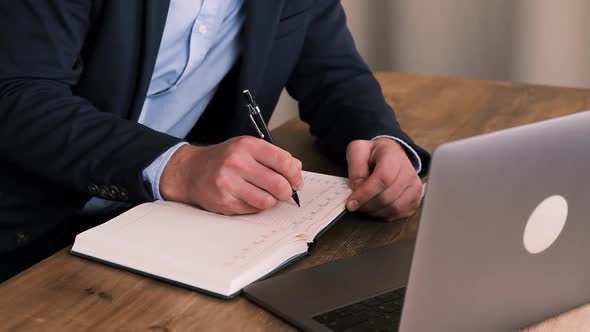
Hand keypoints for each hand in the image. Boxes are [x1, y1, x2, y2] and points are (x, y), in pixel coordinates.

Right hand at [159, 136, 302, 214]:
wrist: (192, 170)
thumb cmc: (224, 159)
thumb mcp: (247, 148)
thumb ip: (273, 157)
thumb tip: (296, 170)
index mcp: (247, 146)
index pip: (283, 161)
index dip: (295, 174)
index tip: (296, 181)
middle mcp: (237, 162)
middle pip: (278, 184)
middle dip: (286, 191)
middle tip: (285, 192)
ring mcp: (229, 183)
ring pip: (267, 201)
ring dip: (271, 201)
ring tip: (266, 195)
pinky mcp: (224, 201)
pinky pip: (252, 210)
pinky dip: (256, 206)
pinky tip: (250, 198)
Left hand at [345, 138, 421, 220]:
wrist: (392, 155)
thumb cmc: (373, 154)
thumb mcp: (358, 150)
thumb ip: (355, 167)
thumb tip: (357, 188)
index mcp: (393, 155)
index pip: (382, 179)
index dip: (365, 194)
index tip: (351, 203)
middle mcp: (408, 171)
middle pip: (387, 197)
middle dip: (366, 204)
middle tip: (354, 204)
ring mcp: (414, 186)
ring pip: (393, 208)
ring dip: (374, 211)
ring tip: (365, 204)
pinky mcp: (416, 198)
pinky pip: (399, 213)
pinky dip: (384, 214)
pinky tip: (376, 207)